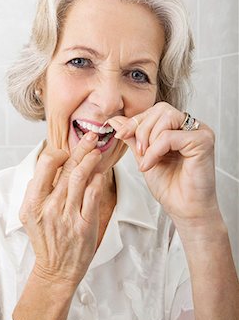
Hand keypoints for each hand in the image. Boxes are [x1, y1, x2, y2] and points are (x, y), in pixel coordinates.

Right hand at [19, 132, 103, 287]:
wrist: (56, 270)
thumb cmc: (45, 239)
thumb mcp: (30, 215)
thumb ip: (36, 189)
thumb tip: (49, 163)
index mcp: (33, 203)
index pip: (46, 165)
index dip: (58, 153)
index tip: (66, 151)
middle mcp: (50, 208)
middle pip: (67, 168)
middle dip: (81, 148)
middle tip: (91, 136)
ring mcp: (68, 216)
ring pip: (81, 178)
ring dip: (91, 160)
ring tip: (97, 151)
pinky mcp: (85, 225)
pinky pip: (93, 195)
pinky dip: (98, 180)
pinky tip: (101, 173)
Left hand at [107, 102, 218, 223]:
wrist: (184, 210)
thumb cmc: (170, 186)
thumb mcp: (144, 156)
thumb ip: (133, 137)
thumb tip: (115, 119)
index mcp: (180, 127)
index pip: (156, 111)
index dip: (136, 121)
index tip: (120, 134)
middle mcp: (192, 126)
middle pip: (161, 110)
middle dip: (142, 129)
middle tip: (138, 151)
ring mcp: (200, 132)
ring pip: (166, 118)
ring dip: (149, 139)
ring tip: (146, 159)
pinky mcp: (203, 141)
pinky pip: (170, 136)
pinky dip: (155, 150)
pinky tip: (151, 164)